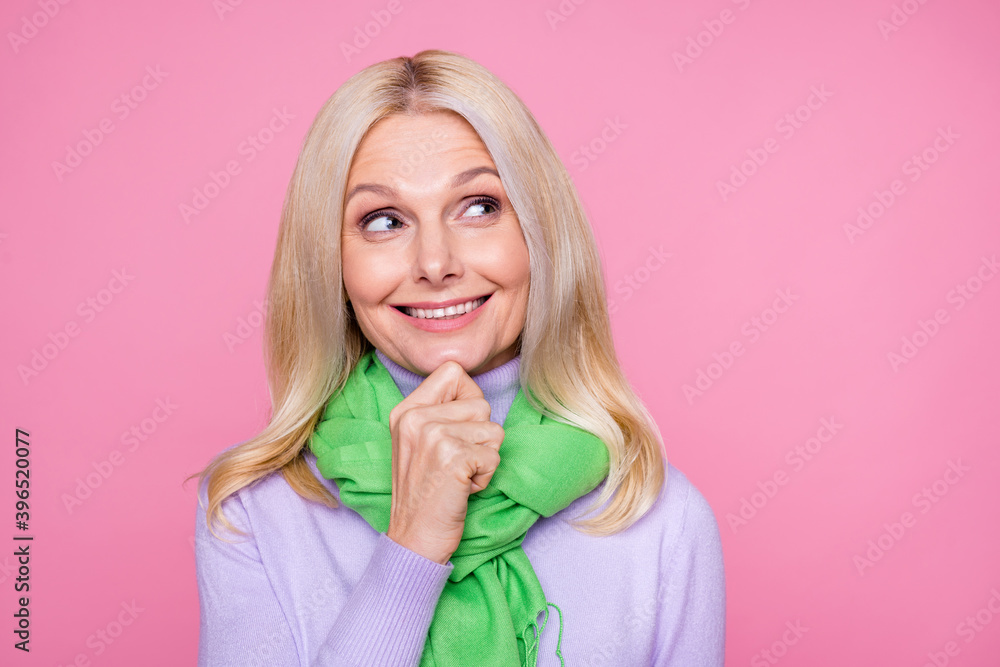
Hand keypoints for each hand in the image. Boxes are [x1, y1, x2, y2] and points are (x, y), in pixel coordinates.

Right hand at [384, 360, 504, 564]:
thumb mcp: (418, 442)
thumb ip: (440, 413)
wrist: (413, 539)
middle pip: (480, 403)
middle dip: (480, 436)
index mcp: (405, 410)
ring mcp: (433, 435)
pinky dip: (485, 477)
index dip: (468, 397)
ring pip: (493, 430)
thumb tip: (476, 394)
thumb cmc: (425, 493)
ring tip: (458, 476)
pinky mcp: (453, 456)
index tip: (458, 429)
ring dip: (484, 458)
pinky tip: (462, 488)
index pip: (452, 371)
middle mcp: (415, 417)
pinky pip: (494, 456)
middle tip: (455, 462)